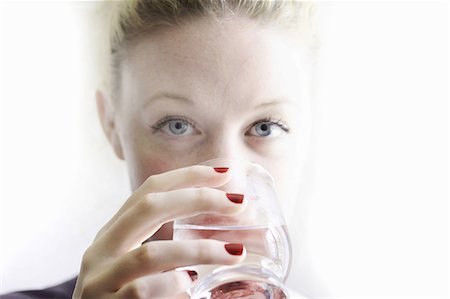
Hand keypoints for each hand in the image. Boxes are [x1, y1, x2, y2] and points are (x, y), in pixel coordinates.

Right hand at [72, 165, 246, 297]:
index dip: (187, 176)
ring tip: (235, 253)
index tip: (224, 172)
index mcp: (114, 233)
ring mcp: (100, 278)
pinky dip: (173, 285)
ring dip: (200, 250)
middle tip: (237, 202)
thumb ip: (166, 248)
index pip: (149, 191)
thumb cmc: (124, 296)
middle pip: (149, 207)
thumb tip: (224, 237)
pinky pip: (144, 290)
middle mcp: (102, 249)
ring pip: (151, 253)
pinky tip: (191, 286)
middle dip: (198, 198)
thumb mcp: (138, 265)